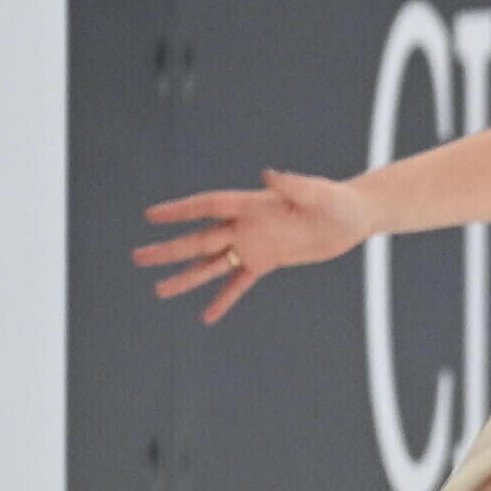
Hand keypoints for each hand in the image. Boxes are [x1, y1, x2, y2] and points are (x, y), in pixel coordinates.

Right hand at [132, 169, 370, 322]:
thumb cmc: (335, 200)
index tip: (151, 215)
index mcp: (253, 204)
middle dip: (170, 249)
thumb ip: (292, 185)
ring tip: (159, 290)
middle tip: (138, 257)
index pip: (209, 206)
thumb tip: (269, 175)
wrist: (352, 217)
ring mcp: (253, 245)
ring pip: (212, 263)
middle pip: (200, 238)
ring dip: (186, 277)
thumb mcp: (317, 193)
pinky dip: (224, 299)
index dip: (181, 210)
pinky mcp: (266, 262)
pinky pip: (239, 283)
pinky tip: (207, 316)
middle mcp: (246, 225)